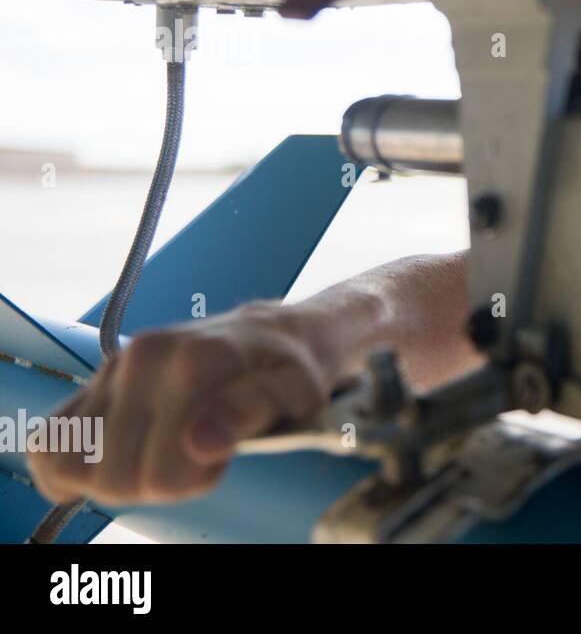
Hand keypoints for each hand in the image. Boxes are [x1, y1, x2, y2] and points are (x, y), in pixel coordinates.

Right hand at [28, 302, 339, 505]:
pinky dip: (73, 465)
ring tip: (164, 449)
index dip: (194, 481)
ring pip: (73, 464)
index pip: (160, 473)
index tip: (222, 457)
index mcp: (192, 363)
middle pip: (114, 477)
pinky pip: (50, 444)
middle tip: (199, 453)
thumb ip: (253, 411)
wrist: (274, 331)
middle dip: (158, 483)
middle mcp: (142, 360)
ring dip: (118, 475)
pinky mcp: (95, 381)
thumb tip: (201, 441)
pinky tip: (120, 455)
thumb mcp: (296, 390)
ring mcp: (113, 369)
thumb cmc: (289, 368)